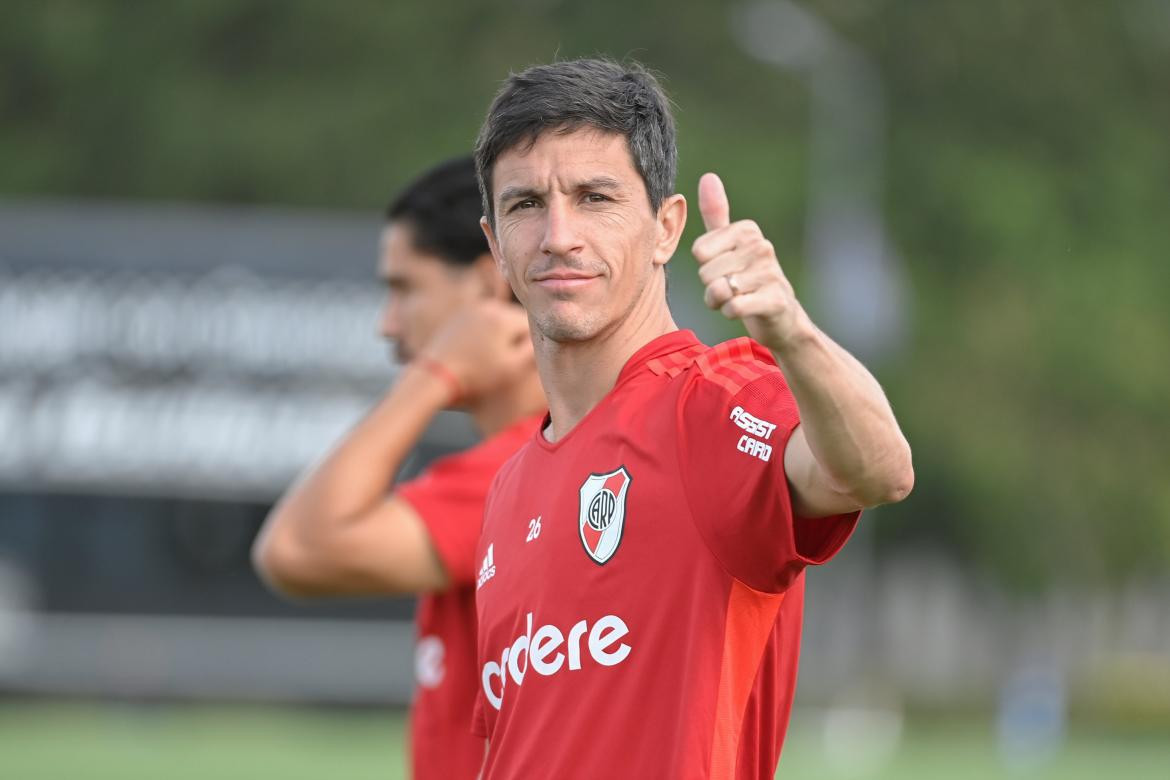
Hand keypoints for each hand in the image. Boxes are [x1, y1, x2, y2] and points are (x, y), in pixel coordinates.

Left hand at [420, 300, 534, 402]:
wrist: (434, 377)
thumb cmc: (476, 376)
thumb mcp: (512, 367)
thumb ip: (532, 349)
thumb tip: (541, 337)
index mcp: (503, 317)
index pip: (532, 324)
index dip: (535, 342)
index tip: (531, 358)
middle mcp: (487, 306)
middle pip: (515, 319)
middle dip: (518, 336)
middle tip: (515, 358)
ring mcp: (471, 310)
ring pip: (498, 320)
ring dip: (502, 335)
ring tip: (497, 357)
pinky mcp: (458, 318)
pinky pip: (482, 322)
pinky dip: (486, 334)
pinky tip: (481, 352)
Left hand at [692, 173, 808, 352]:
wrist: (781, 316)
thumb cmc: (749, 278)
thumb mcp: (731, 244)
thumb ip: (717, 214)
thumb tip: (708, 176)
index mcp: (747, 230)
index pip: (699, 250)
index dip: (705, 267)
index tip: (722, 269)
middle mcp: (761, 246)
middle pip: (706, 272)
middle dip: (711, 287)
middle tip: (731, 289)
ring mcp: (770, 273)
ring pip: (718, 290)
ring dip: (719, 302)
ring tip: (736, 299)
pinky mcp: (775, 300)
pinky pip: (734, 307)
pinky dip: (730, 312)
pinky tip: (743, 309)